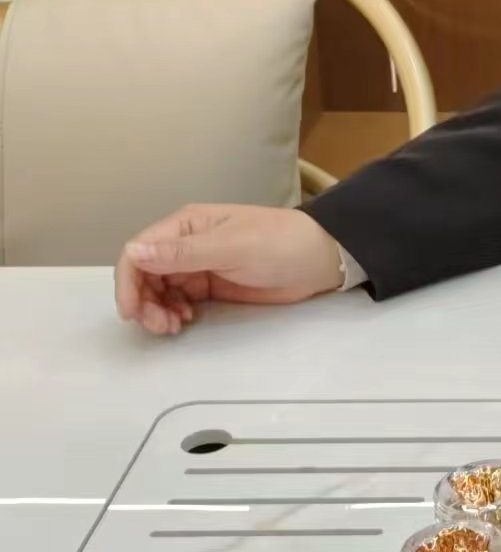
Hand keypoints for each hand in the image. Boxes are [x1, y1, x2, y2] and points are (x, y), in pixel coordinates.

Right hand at [115, 205, 344, 336]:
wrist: (320, 260)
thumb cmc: (280, 244)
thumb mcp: (232, 247)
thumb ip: (183, 252)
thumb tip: (133, 251)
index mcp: (186, 224)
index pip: (138, 251)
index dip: (128, 282)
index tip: (132, 312)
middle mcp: (185, 243)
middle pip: (144, 275)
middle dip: (144, 302)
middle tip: (162, 327)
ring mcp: (197, 265)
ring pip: (158, 291)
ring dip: (157, 311)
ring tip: (175, 327)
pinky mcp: (210, 285)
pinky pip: (177, 300)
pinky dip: (173, 313)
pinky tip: (185, 322)